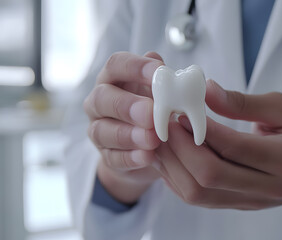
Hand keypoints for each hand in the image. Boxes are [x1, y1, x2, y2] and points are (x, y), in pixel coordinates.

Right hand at [83, 52, 162, 203]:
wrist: (148, 150)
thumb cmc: (154, 113)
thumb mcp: (160, 94)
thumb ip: (160, 82)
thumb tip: (161, 65)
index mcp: (114, 80)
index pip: (116, 65)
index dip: (135, 67)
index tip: (159, 71)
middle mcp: (100, 103)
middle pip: (102, 98)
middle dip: (126, 105)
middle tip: (150, 113)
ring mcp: (99, 130)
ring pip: (102, 130)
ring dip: (128, 135)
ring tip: (152, 139)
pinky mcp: (106, 156)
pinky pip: (112, 158)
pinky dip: (130, 158)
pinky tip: (148, 157)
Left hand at [156, 79, 281, 212]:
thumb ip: (244, 102)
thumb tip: (207, 89)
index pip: (233, 147)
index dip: (201, 129)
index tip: (181, 110)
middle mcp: (267, 188)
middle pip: (210, 176)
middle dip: (180, 148)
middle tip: (166, 124)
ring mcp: (250, 200)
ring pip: (198, 193)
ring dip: (173, 165)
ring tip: (162, 139)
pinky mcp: (237, 204)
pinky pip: (199, 198)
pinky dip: (178, 178)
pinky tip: (171, 157)